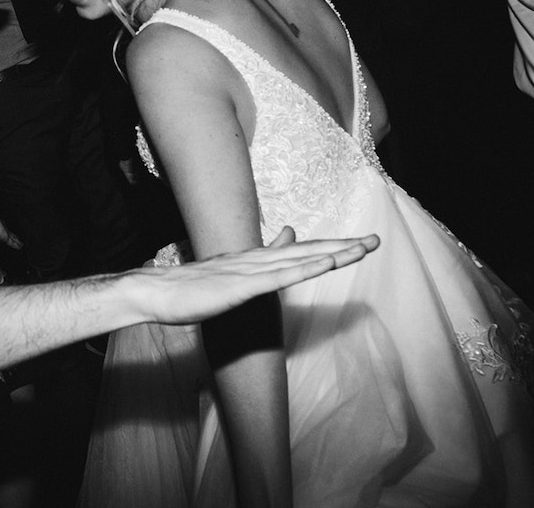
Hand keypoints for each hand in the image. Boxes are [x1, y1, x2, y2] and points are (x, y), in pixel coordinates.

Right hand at [133, 227, 378, 324]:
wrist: (157, 292)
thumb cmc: (187, 290)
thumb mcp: (225, 278)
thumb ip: (244, 269)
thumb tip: (258, 263)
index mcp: (253, 260)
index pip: (299, 252)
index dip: (330, 247)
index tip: (358, 245)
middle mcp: (256, 260)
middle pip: (308, 251)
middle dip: (343, 246)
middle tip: (376, 241)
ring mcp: (250, 272)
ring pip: (300, 261)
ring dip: (333, 253)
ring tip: (362, 248)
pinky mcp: (242, 286)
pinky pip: (280, 278)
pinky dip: (306, 268)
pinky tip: (326, 263)